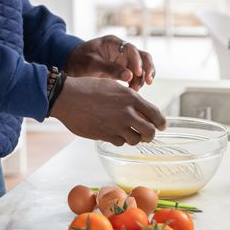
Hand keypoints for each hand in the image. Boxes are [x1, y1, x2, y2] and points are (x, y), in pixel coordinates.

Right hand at [49, 76, 166, 145]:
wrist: (68, 97)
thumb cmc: (89, 88)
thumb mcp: (113, 86)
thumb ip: (129, 99)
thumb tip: (141, 111)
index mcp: (131, 98)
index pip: (156, 114)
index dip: (161, 123)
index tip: (161, 126)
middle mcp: (127, 113)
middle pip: (150, 132)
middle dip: (149, 134)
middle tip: (145, 134)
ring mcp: (116, 126)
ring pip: (136, 140)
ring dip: (133, 138)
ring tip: (127, 132)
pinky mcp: (106, 136)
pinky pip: (120, 143)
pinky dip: (119, 140)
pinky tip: (113, 132)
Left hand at [65, 35, 155, 90]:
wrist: (70, 66)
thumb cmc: (79, 60)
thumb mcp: (92, 63)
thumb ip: (110, 68)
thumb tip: (130, 76)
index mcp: (113, 43)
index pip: (131, 49)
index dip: (137, 61)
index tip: (137, 73)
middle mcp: (121, 50)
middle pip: (142, 56)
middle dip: (147, 68)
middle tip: (148, 81)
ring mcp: (122, 60)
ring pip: (141, 67)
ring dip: (141, 78)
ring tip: (136, 90)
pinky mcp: (121, 70)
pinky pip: (134, 76)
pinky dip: (136, 82)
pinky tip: (133, 91)